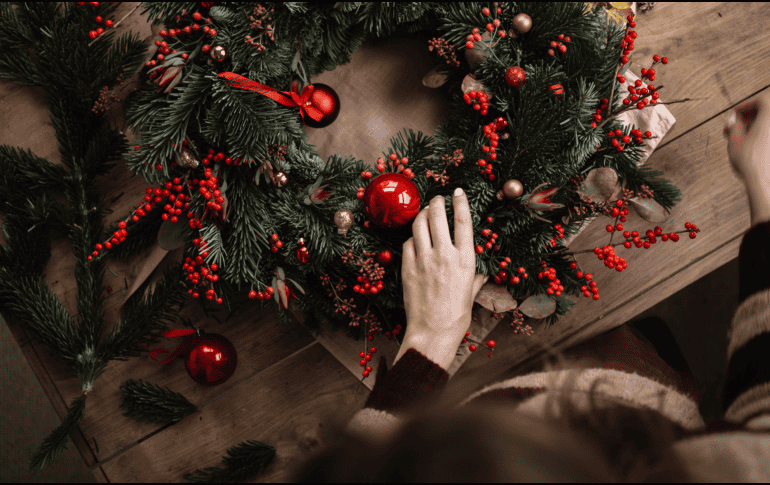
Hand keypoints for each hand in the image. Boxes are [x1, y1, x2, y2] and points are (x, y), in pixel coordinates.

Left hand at [394, 188, 487, 370]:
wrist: (433, 332)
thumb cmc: (456, 316)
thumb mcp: (472, 293)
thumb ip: (476, 277)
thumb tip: (482, 272)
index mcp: (465, 260)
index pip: (463, 222)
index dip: (460, 203)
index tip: (457, 192)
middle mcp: (444, 256)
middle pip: (438, 217)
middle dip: (437, 203)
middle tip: (437, 198)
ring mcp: (423, 260)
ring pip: (419, 225)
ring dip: (422, 214)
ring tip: (424, 211)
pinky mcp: (408, 268)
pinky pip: (408, 244)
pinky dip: (412, 237)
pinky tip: (415, 238)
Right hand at [726, 92, 769, 186]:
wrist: (764, 181)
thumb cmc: (750, 160)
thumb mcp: (735, 140)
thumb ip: (735, 126)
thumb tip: (735, 121)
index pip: (761, 100)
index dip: (746, 106)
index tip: (735, 114)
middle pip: (767, 113)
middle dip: (750, 119)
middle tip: (735, 129)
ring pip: (768, 126)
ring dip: (756, 128)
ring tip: (741, 140)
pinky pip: (769, 137)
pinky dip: (763, 137)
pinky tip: (753, 147)